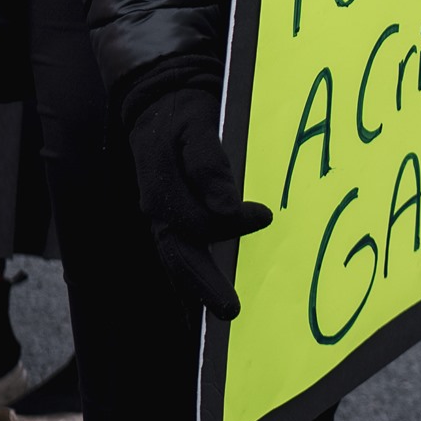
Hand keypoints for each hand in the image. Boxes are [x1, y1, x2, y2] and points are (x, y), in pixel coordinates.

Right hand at [128, 85, 271, 318]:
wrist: (158, 100)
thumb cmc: (185, 111)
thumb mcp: (198, 125)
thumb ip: (210, 164)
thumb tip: (227, 206)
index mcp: (162, 188)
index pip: (196, 222)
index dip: (232, 224)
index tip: (265, 216)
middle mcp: (155, 209)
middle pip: (177, 257)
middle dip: (203, 287)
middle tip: (231, 312)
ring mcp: (159, 217)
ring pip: (174, 263)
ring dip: (193, 292)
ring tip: (216, 320)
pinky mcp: (167, 218)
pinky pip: (175, 255)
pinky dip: (186, 281)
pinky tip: (198, 304)